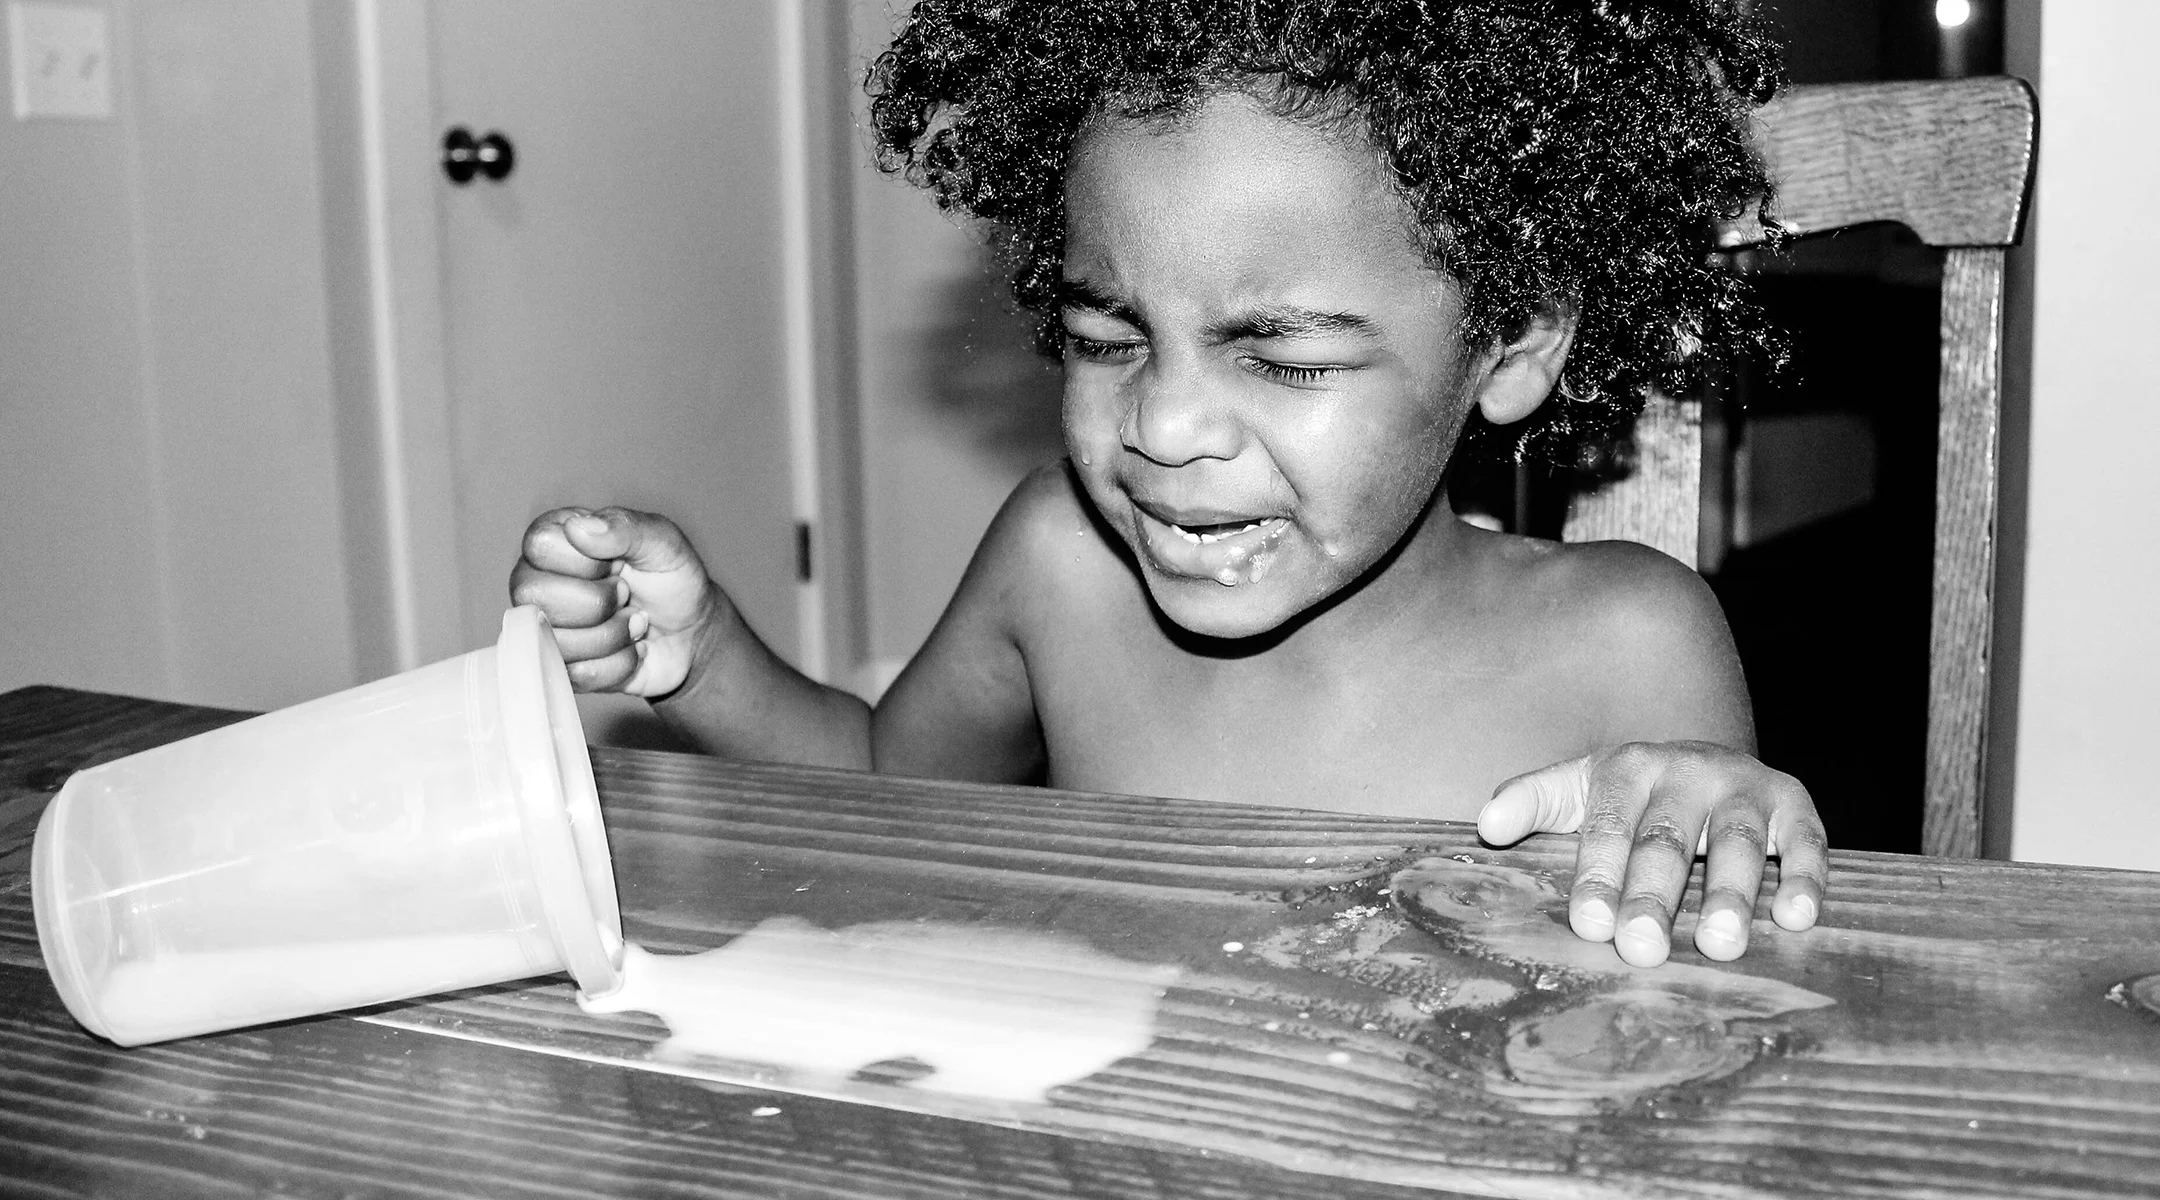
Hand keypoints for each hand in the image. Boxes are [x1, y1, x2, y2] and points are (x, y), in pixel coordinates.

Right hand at [509, 506, 718, 696]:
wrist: (692, 633)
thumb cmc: (671, 580)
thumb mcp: (662, 542)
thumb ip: (623, 527)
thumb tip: (577, 528)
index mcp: (555, 539)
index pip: (540, 546)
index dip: (588, 562)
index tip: (617, 563)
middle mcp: (537, 581)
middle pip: (537, 598)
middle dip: (600, 602)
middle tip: (626, 595)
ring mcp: (544, 628)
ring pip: (558, 642)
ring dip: (615, 635)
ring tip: (633, 622)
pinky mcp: (562, 668)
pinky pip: (579, 674)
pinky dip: (621, 663)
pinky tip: (630, 649)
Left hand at [1476, 741, 1826, 967]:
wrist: (1701, 761)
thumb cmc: (1627, 795)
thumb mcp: (1575, 790)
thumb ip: (1531, 803)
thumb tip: (1486, 825)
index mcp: (1626, 770)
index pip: (1608, 827)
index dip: (1599, 876)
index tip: (1591, 925)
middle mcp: (1686, 772)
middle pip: (1667, 841)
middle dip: (1653, 896)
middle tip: (1642, 948)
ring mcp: (1742, 787)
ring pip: (1737, 842)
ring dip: (1732, 894)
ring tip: (1720, 945)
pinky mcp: (1792, 804)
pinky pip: (1806, 840)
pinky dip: (1806, 877)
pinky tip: (1797, 917)